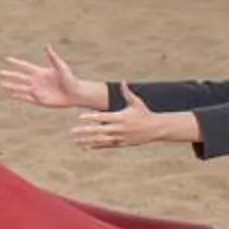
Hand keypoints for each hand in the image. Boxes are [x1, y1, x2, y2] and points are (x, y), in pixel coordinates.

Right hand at [0, 45, 92, 110]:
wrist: (76, 94)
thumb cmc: (71, 79)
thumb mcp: (61, 67)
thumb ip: (53, 58)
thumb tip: (46, 46)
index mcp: (40, 72)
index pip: (24, 66)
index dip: (15, 62)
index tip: (5, 59)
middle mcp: (37, 81)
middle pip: (20, 77)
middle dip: (10, 74)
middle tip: (0, 73)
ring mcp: (37, 91)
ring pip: (20, 88)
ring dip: (11, 86)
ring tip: (1, 85)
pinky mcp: (39, 100)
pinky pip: (26, 98)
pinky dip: (17, 96)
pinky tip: (10, 95)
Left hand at [73, 98, 191, 150]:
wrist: (156, 129)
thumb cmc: (144, 113)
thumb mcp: (137, 103)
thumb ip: (127, 93)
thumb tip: (123, 81)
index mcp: (121, 117)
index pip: (103, 117)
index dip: (91, 117)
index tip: (79, 117)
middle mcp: (119, 129)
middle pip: (99, 131)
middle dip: (85, 131)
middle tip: (72, 131)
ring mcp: (120, 137)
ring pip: (101, 140)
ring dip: (88, 141)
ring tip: (76, 141)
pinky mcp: (122, 144)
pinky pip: (107, 146)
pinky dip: (96, 147)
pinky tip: (86, 147)